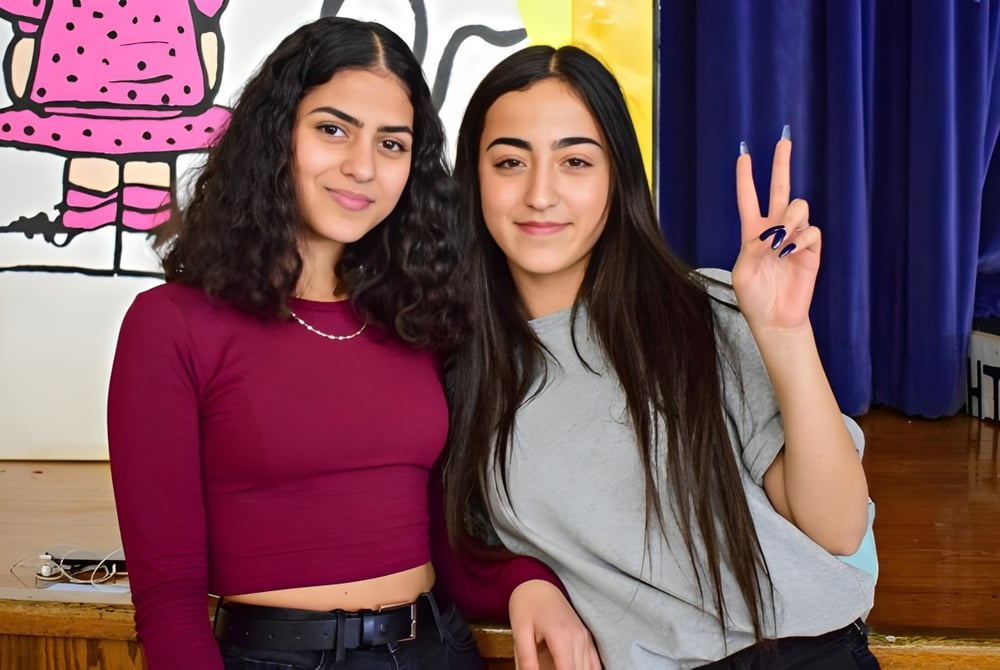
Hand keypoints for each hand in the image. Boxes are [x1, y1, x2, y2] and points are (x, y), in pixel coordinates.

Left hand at [508, 580, 601, 669]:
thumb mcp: (519, 632)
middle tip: (548, 668)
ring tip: (555, 666)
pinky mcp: (587, 638)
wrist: (538, 587)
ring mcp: (585, 638)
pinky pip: (595, 664)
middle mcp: (578, 637)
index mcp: (560, 636)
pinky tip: (574, 668)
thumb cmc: (527, 606)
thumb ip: (526, 658)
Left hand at [732, 127, 820, 332]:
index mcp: (752, 233)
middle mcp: (774, 230)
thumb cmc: (753, 297)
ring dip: (790, 220)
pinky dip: (801, 239)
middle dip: (781, 164)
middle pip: (780, 189)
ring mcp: (795, 238)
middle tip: (783, 140)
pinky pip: (812, 231)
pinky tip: (792, 252)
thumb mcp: (742, 272)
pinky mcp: (811, 249)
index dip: (746, 178)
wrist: (775, 318)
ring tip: (781, 243)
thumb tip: (772, 233)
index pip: (749, 199)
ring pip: (799, 207)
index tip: (744, 155)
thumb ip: (752, 248)